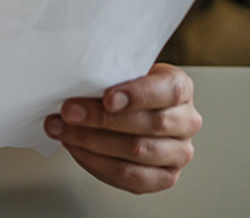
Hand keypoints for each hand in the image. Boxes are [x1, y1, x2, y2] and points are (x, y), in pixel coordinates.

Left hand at [45, 63, 201, 193]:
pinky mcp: (163, 178)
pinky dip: (97, 162)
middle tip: (69, 112)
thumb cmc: (122, 87)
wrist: (126, 109)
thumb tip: (75, 79)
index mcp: (180, 88)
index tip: (107, 98)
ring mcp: (178, 153)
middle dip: (102, 118)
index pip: (169, 91)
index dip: (138, 95)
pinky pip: (130, 177)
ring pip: (138, 151)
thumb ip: (108, 73)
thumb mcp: (120, 70)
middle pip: (151, 124)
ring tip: (62, 130)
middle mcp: (186, 122)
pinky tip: (76, 148)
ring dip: (93, 141)